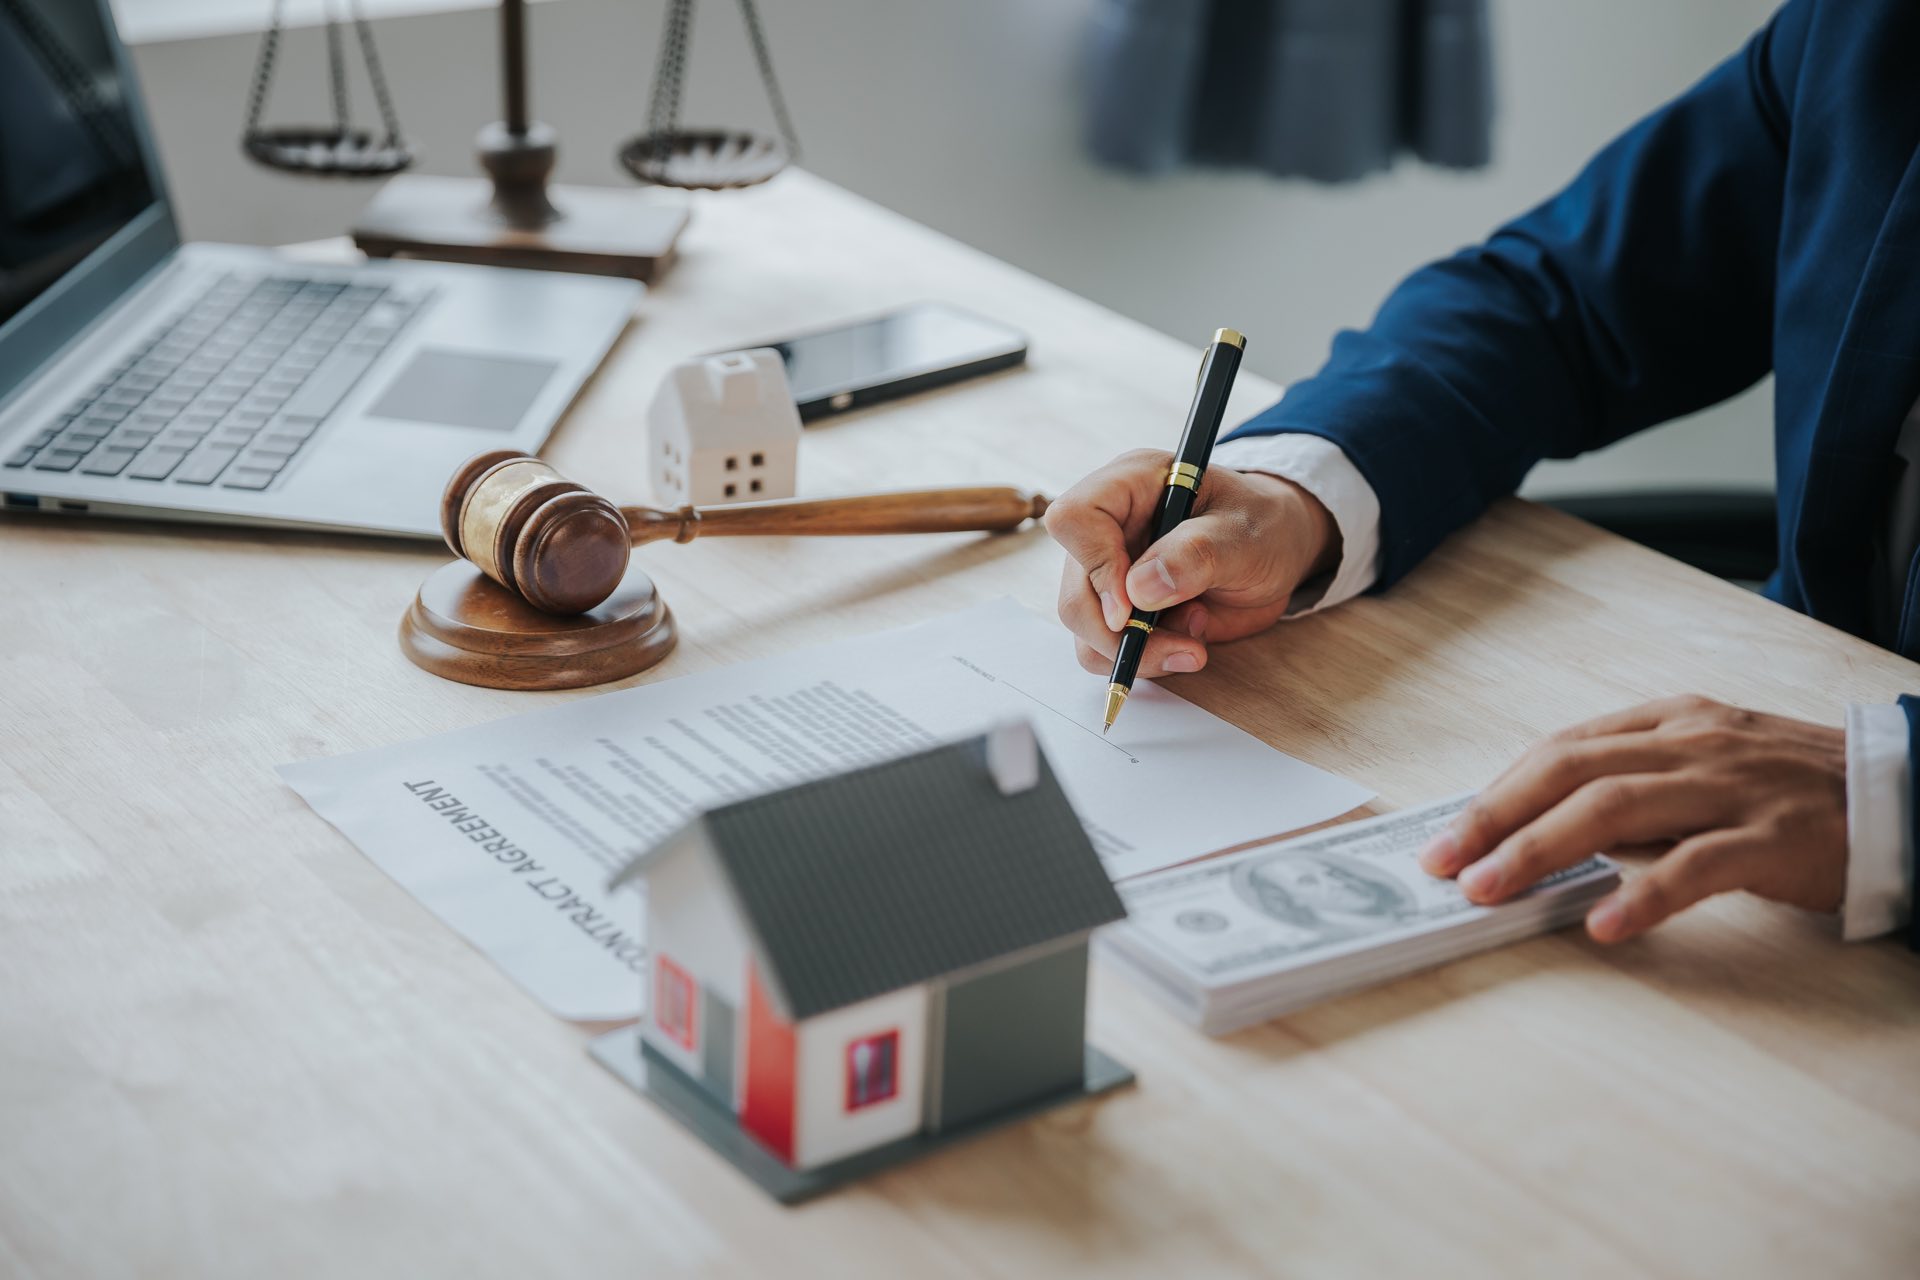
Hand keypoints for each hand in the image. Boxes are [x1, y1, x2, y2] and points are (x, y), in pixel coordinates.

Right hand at [1044, 450, 1339, 676]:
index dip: (1096, 567)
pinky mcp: (1119, 610)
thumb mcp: (1245, 535)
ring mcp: (1108, 572)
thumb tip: (1138, 590)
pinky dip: (1145, 661)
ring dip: (1139, 652)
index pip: (1075, 518)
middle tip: (1181, 648)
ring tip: (1195, 639)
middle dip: (1121, 635)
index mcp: (1130, 485)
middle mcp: (1108, 529)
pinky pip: (1105, 650)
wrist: (1276, 551)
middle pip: (1075, 592)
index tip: (1133, 608)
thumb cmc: (1262, 525)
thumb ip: (1196, 555)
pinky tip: (1187, 643)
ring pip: (1086, 630)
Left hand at [1418, 695, 1847, 942]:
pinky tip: (1602, 924)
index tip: (1450, 830)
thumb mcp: (1708, 766)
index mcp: (1671, 722)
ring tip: (1490, 890)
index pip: (1562, 748)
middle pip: (1570, 771)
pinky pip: (1696, 866)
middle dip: (1495, 817)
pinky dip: (1642, 895)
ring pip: (1614, 809)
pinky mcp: (1774, 837)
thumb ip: (1638, 787)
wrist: (1908, 794)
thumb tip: (1551, 833)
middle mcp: (1693, 745)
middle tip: (1443, 862)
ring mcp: (1732, 788)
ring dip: (1539, 851)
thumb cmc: (1797, 787)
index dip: (1499, 790)